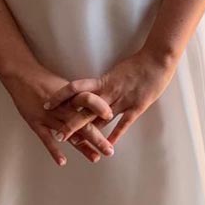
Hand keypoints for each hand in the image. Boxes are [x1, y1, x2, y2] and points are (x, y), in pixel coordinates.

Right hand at [1, 65, 116, 166]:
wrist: (22, 76)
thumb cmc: (46, 81)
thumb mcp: (66, 87)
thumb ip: (79, 98)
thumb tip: (96, 108)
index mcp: (71, 96)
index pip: (89, 102)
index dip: (99, 109)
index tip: (111, 117)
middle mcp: (62, 107)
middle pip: (83, 123)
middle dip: (97, 138)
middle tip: (110, 150)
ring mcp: (49, 116)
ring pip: (69, 134)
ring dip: (83, 147)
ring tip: (95, 158)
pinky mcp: (36, 123)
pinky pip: (46, 139)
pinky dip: (54, 150)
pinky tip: (62, 161)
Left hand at [42, 46, 178, 147]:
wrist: (158, 59)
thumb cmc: (139, 63)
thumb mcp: (117, 72)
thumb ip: (106, 83)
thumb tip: (94, 91)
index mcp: (103, 81)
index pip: (75, 88)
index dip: (60, 96)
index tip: (47, 103)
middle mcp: (109, 92)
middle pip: (84, 109)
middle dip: (70, 123)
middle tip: (57, 135)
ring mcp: (122, 100)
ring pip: (100, 119)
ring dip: (88, 132)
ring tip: (76, 143)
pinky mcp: (136, 107)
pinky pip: (123, 124)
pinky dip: (114, 135)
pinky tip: (107, 145)